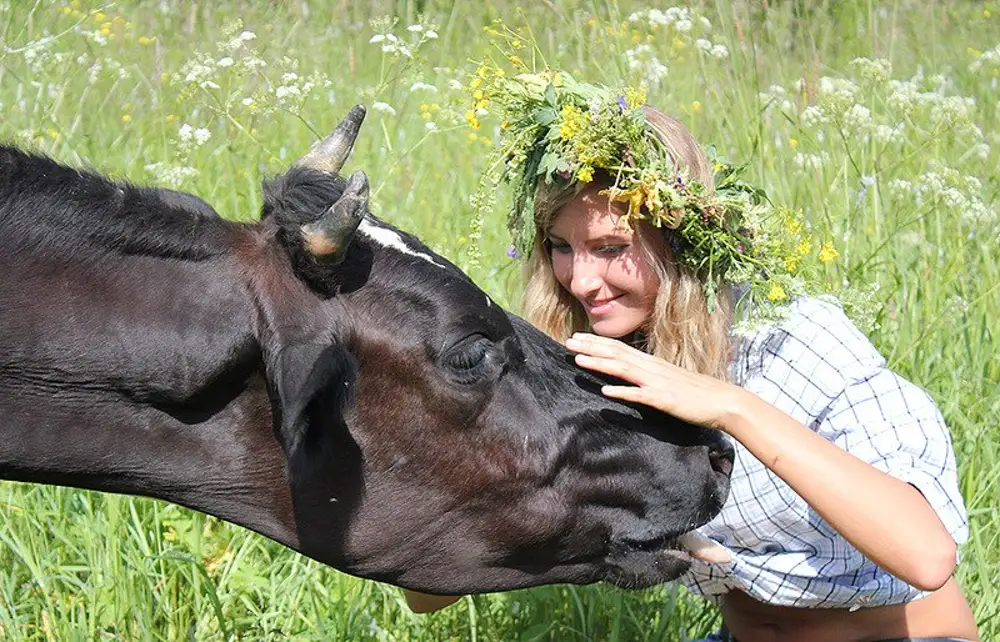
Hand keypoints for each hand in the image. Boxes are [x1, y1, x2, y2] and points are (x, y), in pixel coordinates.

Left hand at [565, 332, 743, 432]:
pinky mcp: (664, 399)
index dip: (596, 342)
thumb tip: (630, 375)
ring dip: (600, 364)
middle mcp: (652, 368)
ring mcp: (657, 382)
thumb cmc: (696, 392)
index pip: (619, 348)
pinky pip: (640, 395)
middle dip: (591, 347)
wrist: (724, 401)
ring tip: (578, 360)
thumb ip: (649, 375)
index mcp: (652, 363)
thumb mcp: (668, 379)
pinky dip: (622, 392)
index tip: (576, 337)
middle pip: (616, 353)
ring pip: (623, 370)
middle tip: (567, 342)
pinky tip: (605, 392)